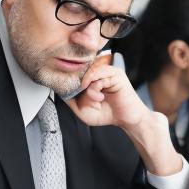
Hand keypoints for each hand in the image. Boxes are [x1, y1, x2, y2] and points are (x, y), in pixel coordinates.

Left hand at [66, 54, 181, 175]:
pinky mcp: (117, 73)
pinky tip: (100, 96)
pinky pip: (99, 73)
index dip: (67, 79)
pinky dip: (95, 86)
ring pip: (88, 70)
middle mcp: (98, 72)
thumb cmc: (108, 114)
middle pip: (78, 68)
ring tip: (96, 98)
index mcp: (90, 78)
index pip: (73, 71)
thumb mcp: (82, 110)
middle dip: (77, 84)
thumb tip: (61, 88)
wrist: (127, 120)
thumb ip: (70, 99)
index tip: (67, 89)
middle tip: (83, 96)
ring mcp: (108, 71)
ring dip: (87, 86)